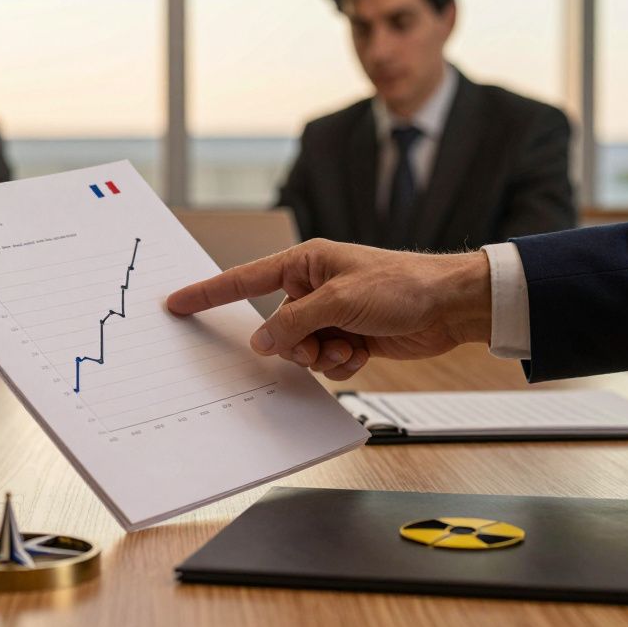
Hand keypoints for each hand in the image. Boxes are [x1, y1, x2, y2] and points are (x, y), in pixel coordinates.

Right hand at [166, 238, 491, 379]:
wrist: (451, 307)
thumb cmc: (403, 285)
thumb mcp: (341, 302)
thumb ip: (294, 323)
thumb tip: (262, 342)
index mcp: (305, 263)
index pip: (245, 280)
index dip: (209, 293)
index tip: (177, 301)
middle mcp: (314, 287)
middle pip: (276, 327)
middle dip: (296, 343)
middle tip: (323, 341)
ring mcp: (331, 313)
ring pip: (300, 350)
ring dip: (324, 356)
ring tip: (352, 345)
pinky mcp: (349, 336)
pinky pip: (326, 361)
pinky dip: (342, 363)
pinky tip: (364, 352)